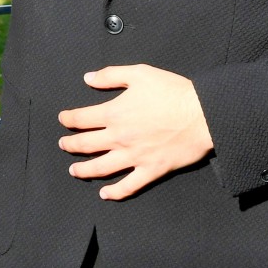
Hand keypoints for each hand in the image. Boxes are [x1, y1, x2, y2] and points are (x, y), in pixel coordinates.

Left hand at [58, 65, 212, 199]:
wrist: (204, 114)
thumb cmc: (173, 92)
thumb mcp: (139, 74)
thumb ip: (110, 75)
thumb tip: (87, 78)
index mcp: (113, 114)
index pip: (81, 119)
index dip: (68, 119)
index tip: (63, 119)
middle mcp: (119, 137)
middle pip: (85, 144)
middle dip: (70, 145)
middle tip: (63, 145)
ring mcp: (135, 156)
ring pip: (101, 167)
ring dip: (83, 170)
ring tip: (73, 171)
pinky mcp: (152, 169)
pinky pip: (130, 185)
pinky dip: (115, 192)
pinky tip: (105, 194)